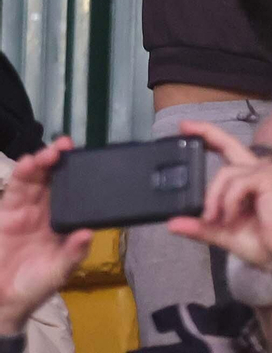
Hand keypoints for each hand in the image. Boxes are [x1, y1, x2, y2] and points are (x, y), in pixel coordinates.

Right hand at [0, 138, 92, 335]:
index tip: (90, 159)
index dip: (81, 174)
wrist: (3, 298)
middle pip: (55, 179)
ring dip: (41, 163)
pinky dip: (21, 175)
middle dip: (61, 160)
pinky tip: (28, 163)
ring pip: (36, 179)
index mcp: (66, 220)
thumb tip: (87, 234)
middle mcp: (48, 210)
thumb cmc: (36, 284)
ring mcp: (27, 210)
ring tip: (49, 152)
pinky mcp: (7, 213)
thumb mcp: (60, 271)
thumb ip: (73, 253)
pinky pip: (15, 190)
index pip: (76, 192)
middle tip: (66, 145)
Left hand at [167, 121, 271, 271]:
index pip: (228, 153)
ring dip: (214, 199)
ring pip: (225, 173)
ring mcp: (265, 172)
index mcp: (249, 180)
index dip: (209, 138)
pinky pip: (237, 184)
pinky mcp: (269, 178)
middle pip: (229, 144)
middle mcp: (258, 170)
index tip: (186, 128)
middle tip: (183, 127)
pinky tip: (232, 217)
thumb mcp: (224, 233)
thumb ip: (201, 226)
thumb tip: (172, 224)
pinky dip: (229, 202)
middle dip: (206, 133)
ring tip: (215, 220)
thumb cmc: (264, 243)